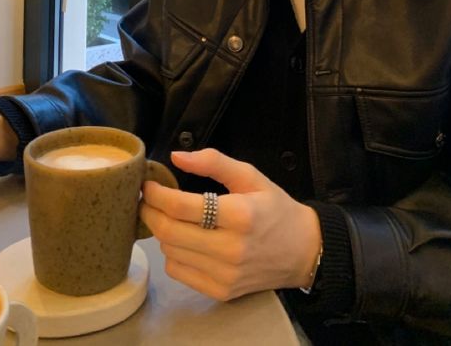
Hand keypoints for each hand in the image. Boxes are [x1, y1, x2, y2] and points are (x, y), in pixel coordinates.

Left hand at [139, 148, 321, 300]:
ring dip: (161, 232)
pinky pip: (179, 272)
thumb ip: (213, 162)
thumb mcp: (251, 176)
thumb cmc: (275, 208)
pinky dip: (173, 254)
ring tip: (167, 217)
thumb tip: (176, 157)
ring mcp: (225, 275)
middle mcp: (231, 249)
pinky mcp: (221, 292)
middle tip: (147, 200)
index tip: (148, 184)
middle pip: (170, 231)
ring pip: (170, 252)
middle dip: (150, 212)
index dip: (156, 194)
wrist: (303, 252)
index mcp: (239, 215)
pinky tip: (183, 240)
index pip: (181, 207)